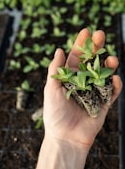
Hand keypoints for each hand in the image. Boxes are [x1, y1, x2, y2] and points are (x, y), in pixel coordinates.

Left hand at [43, 28, 121, 149]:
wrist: (66, 138)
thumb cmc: (55, 114)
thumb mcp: (51, 89)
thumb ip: (56, 70)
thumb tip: (59, 49)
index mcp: (69, 77)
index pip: (76, 57)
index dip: (81, 44)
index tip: (86, 30)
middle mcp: (83, 82)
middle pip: (92, 61)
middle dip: (97, 47)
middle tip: (101, 35)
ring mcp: (94, 92)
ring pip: (105, 73)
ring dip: (109, 64)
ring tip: (112, 59)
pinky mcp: (104, 104)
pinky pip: (112, 92)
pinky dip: (116, 85)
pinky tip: (116, 79)